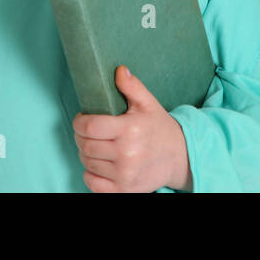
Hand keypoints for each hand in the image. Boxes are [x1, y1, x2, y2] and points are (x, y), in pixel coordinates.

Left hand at [72, 65, 191, 191]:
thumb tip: (119, 70)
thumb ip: (132, 86)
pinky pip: (93, 184)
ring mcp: (125, 175)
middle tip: (88, 131)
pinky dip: (90, 174)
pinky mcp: (124, 190)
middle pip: (85, 145)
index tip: (82, 118)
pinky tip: (99, 164)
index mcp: (130, 129)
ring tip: (96, 145)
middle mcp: (127, 154)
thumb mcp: (148, 104)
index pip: (90, 126)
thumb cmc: (159, 128)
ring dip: (86, 153)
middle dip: (80, 136)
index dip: (79, 121)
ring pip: (87, 163)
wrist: (180, 157)